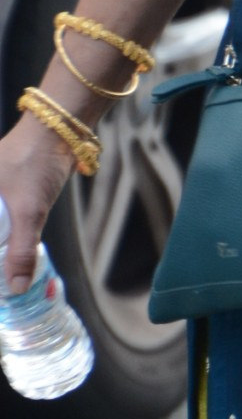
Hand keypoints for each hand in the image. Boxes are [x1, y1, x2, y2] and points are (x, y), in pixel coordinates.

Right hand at [0, 115, 75, 294]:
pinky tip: (11, 254)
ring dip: (1, 249)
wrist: (58, 130)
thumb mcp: (29, 211)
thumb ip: (21, 250)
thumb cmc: (36, 164)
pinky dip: (4, 237)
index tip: (0, 284)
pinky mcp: (1, 192)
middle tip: (4, 285)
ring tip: (7, 276)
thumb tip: (16, 287)